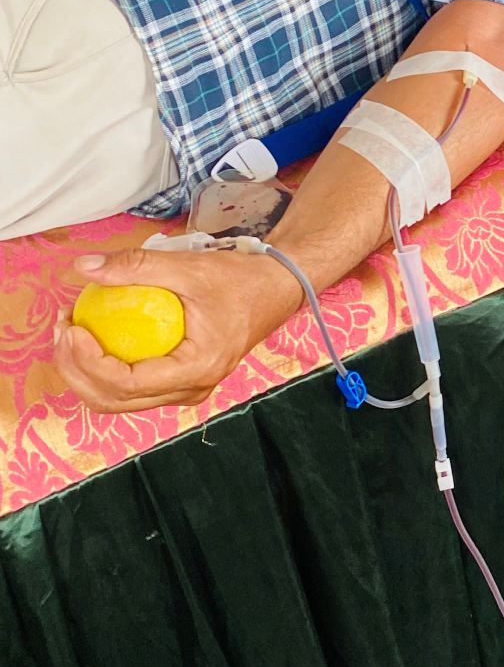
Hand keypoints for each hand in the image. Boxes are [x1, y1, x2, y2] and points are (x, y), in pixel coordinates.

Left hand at [52, 243, 301, 412]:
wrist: (277, 289)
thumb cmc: (240, 279)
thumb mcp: (188, 267)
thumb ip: (136, 266)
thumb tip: (83, 267)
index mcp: (197, 369)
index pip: (126, 382)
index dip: (87, 360)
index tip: (72, 327)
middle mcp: (191, 390)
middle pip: (114, 400)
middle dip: (76, 371)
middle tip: (63, 329)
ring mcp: (187, 390)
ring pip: (119, 401)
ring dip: (85, 373)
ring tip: (71, 333)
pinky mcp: (182, 382)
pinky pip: (132, 388)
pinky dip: (105, 370)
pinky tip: (94, 338)